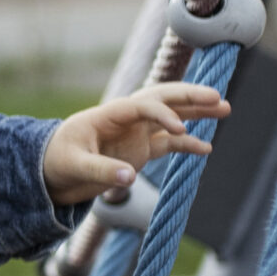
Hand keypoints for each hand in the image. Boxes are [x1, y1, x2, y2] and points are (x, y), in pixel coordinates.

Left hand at [41, 82, 229, 206]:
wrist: (51, 172)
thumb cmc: (57, 162)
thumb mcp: (73, 166)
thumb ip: (100, 170)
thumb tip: (129, 178)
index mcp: (109, 115)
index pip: (142, 105)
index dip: (163, 114)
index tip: (180, 129)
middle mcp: (126, 119)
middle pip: (162, 99)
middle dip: (189, 97)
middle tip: (217, 97)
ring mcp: (136, 133)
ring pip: (172, 116)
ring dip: (197, 112)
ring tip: (225, 108)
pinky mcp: (141, 149)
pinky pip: (169, 143)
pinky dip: (187, 144)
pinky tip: (206, 149)